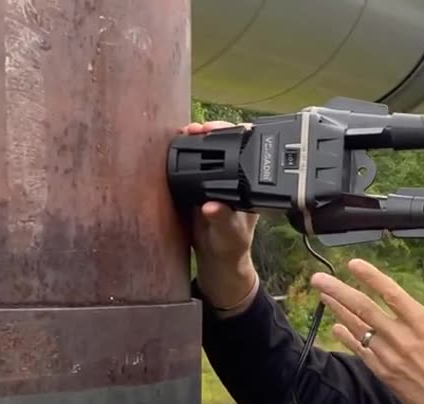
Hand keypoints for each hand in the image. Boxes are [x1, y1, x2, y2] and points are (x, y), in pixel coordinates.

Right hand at [178, 120, 260, 308]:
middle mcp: (235, 176)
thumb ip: (223, 220)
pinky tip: (174, 144)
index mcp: (248, 185)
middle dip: (212, 131)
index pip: (246, 150)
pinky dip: (184, 151)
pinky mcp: (199, 183)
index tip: (218, 131)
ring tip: (184, 132)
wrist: (215, 255)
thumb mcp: (229, 235)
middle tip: (196, 128)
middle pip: (226, 143)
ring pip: (209, 150)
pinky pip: (193, 163)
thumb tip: (212, 206)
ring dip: (196, 138)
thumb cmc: (231, 245)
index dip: (234, 136)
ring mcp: (217, 178)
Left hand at [312, 259, 423, 403]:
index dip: (371, 277)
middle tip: (319, 278)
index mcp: (422, 323)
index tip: (353, 264)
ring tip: (323, 294)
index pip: (391, 293)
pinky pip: (360, 350)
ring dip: (338, 310)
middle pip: (365, 309)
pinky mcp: (382, 372)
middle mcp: (401, 337)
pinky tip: (336, 325)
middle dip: (339, 291)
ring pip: (358, 328)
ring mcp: (389, 355)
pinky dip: (347, 336)